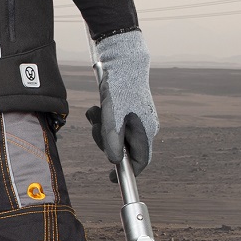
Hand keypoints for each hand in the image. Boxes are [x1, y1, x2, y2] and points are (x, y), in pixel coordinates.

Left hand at [85, 28, 158, 181]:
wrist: (122, 60)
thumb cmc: (119, 88)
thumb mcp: (112, 117)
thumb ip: (113, 140)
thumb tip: (114, 162)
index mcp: (145, 131)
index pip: (140, 161)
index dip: (127, 173)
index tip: (112, 179)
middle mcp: (143, 126)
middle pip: (123, 147)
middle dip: (105, 140)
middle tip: (95, 127)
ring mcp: (136, 118)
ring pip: (115, 134)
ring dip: (101, 127)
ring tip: (95, 112)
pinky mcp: (127, 109)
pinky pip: (113, 121)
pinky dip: (103, 117)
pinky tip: (97, 107)